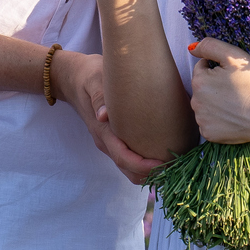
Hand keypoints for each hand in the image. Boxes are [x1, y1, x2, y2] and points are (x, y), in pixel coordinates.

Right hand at [55, 49, 165, 183]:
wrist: (73, 78)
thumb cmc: (88, 76)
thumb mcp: (94, 80)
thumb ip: (99, 97)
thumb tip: (103, 116)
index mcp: (102, 131)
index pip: (122, 157)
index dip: (142, 165)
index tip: (162, 164)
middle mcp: (105, 141)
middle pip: (127, 169)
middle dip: (150, 174)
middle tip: (176, 168)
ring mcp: (109, 142)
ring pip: (128, 168)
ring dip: (148, 172)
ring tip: (173, 166)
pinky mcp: (114, 140)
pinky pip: (129, 160)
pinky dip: (144, 165)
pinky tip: (163, 158)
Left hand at [187, 37, 249, 147]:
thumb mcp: (234, 56)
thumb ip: (210, 46)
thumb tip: (192, 48)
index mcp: (199, 81)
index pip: (202, 68)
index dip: (218, 69)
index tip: (233, 75)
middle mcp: (195, 101)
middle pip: (202, 88)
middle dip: (215, 86)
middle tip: (236, 89)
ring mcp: (201, 119)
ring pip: (205, 105)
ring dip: (215, 103)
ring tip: (236, 103)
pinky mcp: (209, 133)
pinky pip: (210, 122)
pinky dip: (218, 120)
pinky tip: (232, 117)